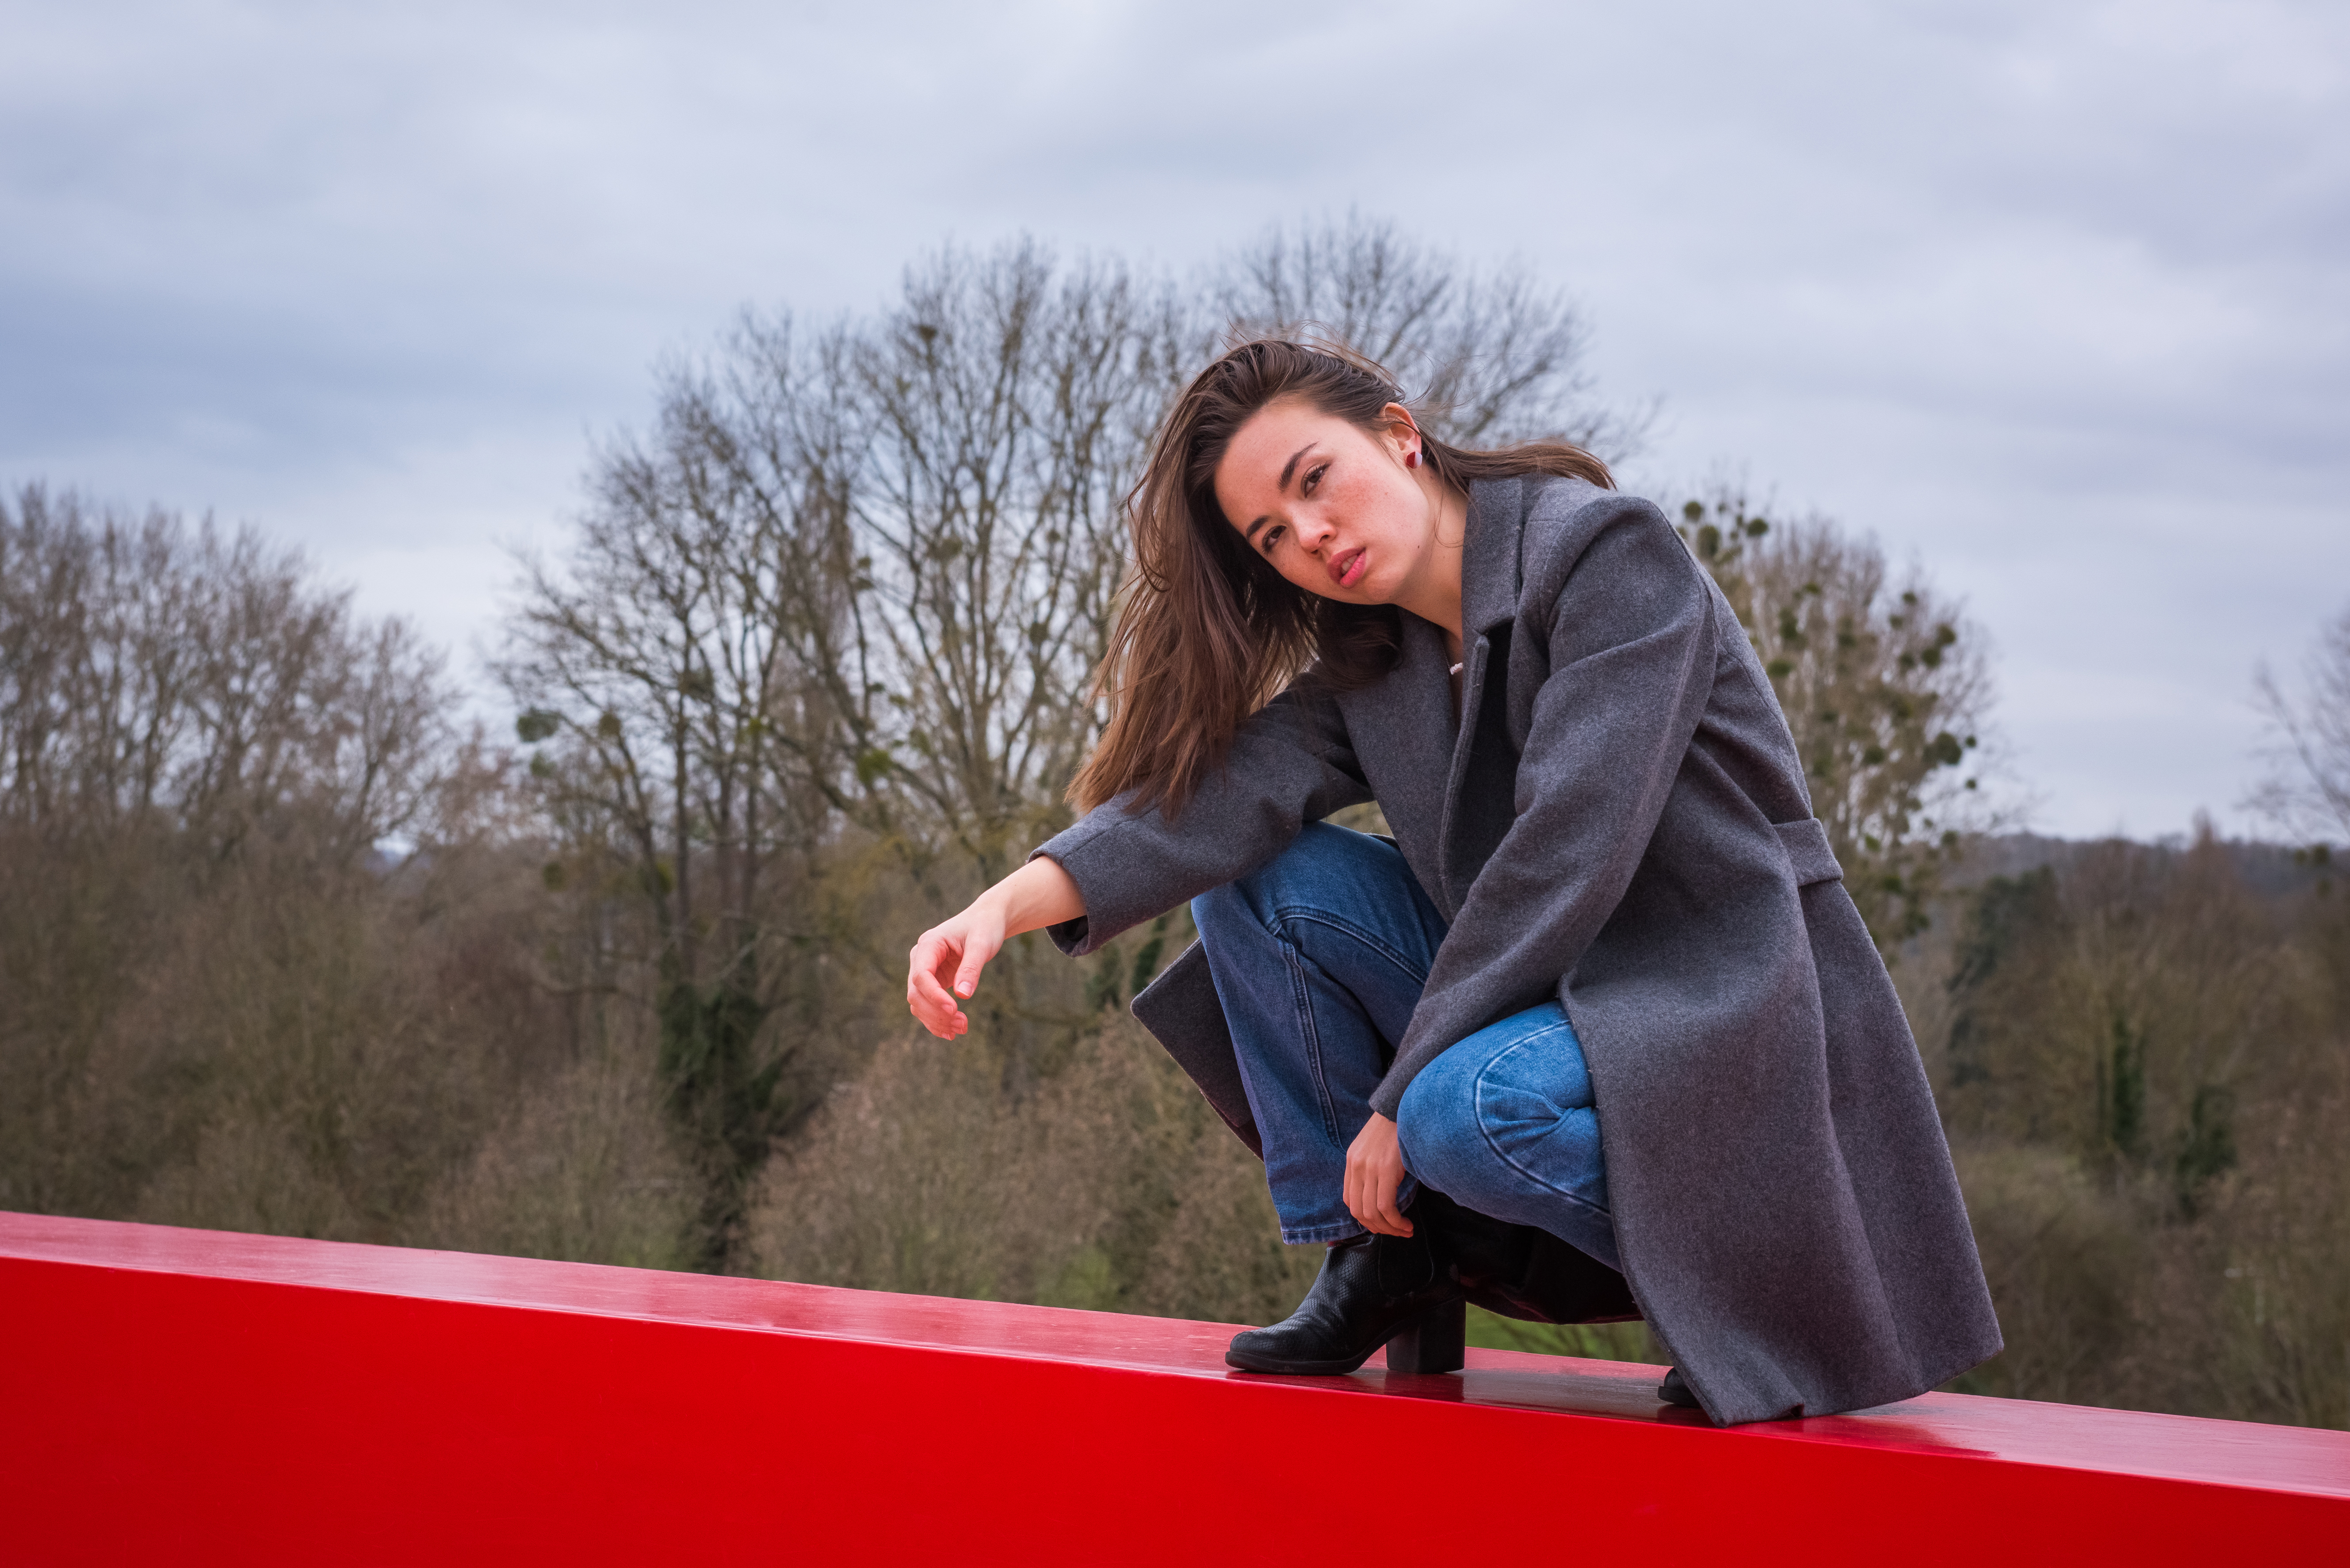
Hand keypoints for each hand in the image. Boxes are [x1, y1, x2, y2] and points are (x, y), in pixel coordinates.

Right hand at [905, 857, 1083, 1038]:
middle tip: (962, 1025)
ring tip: (961, 1029)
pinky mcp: (933, 981)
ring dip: (936, 1020)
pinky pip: (928, 1004)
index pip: (921, 975)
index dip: (934, 996)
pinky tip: (952, 1031)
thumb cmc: (984, 927)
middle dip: (936, 1013)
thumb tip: (962, 995)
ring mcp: (925, 971)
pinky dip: (937, 1019)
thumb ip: (971, 968)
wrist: (986, 920)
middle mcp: (921, 958)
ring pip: (919, 1003)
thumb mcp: (982, 944)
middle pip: (916, 993)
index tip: (954, 1009)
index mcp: (929, 944)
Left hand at [1344, 1114, 1411, 1236]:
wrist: (1404, 1104)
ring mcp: (1369, 1168)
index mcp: (1352, 1161)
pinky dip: (1395, 1221)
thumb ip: (1374, 1169)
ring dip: (1389, 1228)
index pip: (1350, 1201)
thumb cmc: (1396, 1127)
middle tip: (1395, 1232)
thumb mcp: (1376, 1148)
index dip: (1365, 1218)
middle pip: (1358, 1211)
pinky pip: (1385, 1206)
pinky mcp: (1385, 1169)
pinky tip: (1406, 1223)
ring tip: (1404, 1230)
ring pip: (1372, 1212)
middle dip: (1378, 1228)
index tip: (1383, 1224)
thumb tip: (1383, 1195)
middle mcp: (1356, 1166)